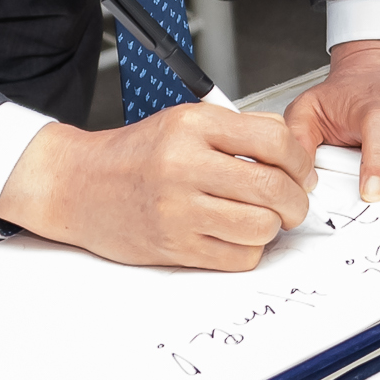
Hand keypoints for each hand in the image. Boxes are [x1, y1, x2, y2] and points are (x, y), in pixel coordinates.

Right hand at [0, 104, 314, 269]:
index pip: (273, 140)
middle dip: (296, 200)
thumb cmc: (135, 154)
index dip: (300, 160)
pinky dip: (249, 249)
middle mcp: (184, 166)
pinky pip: (238, 257)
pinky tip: (236, 236)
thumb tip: (294, 156)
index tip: (300, 171)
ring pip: (260, 226)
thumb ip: (238, 131)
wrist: (79, 185)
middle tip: (293, 202)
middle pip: (273, 187)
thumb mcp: (184, 122)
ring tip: (262, 218)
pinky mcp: (174, 247)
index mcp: (192, 126)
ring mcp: (178, 210)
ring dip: (273, 226)